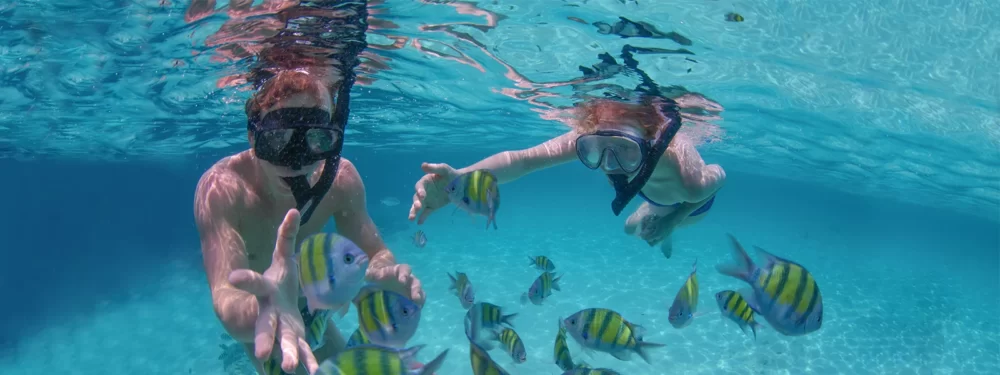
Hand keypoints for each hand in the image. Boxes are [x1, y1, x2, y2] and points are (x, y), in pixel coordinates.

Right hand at [228, 209, 318, 374]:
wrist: (271, 309)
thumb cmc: (278, 282)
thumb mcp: (283, 259)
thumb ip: (286, 237)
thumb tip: (294, 210)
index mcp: (267, 291)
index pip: (254, 283)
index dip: (245, 279)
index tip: (233, 276)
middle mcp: (269, 313)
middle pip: (264, 325)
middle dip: (263, 338)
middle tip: (262, 352)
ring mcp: (280, 328)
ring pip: (282, 343)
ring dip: (287, 355)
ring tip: (292, 368)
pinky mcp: (293, 339)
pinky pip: (301, 351)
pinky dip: (308, 362)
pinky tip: (315, 373)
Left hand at [366, 263, 425, 306]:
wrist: (382, 276)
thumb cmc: (378, 273)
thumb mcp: (374, 271)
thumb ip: (374, 273)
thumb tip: (374, 276)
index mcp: (400, 270)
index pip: (405, 270)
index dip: (405, 275)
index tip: (402, 281)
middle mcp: (408, 279)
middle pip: (415, 282)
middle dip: (416, 289)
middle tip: (415, 297)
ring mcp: (411, 288)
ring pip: (419, 292)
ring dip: (419, 298)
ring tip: (418, 305)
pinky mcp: (411, 297)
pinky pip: (418, 300)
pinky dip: (418, 305)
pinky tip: (417, 310)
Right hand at [408, 162, 458, 223]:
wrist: (459, 185)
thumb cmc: (450, 175)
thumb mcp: (444, 169)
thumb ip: (434, 168)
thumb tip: (423, 165)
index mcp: (425, 182)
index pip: (419, 186)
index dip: (420, 190)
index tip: (422, 195)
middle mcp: (423, 191)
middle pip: (416, 198)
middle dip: (416, 203)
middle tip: (418, 207)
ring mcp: (427, 200)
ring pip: (418, 206)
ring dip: (414, 211)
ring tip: (411, 219)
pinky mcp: (432, 207)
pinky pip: (426, 212)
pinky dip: (422, 217)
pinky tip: (419, 223)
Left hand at [638, 211, 681, 245]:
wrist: (674, 220)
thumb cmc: (664, 220)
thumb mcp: (655, 222)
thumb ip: (650, 226)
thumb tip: (645, 229)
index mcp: (657, 235)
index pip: (648, 239)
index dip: (644, 237)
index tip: (641, 235)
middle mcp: (660, 238)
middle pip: (652, 244)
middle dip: (648, 241)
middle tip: (646, 236)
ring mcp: (664, 238)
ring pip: (656, 243)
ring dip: (652, 240)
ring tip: (650, 235)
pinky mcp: (666, 237)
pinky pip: (660, 240)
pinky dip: (656, 238)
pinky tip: (655, 233)